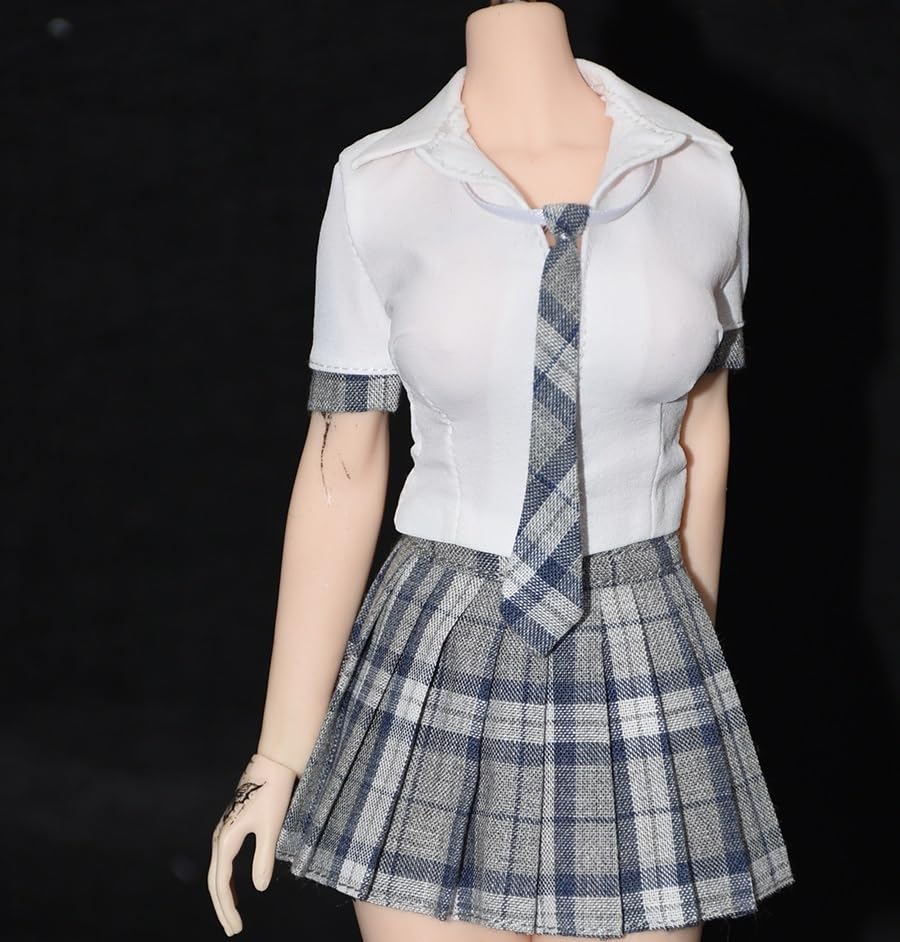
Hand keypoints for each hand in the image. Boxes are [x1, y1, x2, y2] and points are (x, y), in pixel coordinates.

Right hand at [208, 753, 297, 935]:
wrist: (272, 764)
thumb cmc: (273, 792)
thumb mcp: (271, 827)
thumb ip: (263, 858)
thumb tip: (259, 887)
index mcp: (226, 839)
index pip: (221, 883)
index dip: (227, 908)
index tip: (236, 928)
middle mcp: (220, 837)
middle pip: (215, 880)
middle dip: (223, 906)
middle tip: (233, 929)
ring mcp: (224, 831)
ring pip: (218, 871)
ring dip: (224, 894)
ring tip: (233, 914)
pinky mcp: (232, 826)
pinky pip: (225, 860)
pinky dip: (228, 879)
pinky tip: (237, 888)